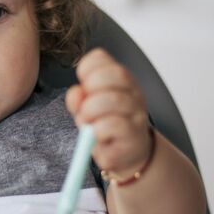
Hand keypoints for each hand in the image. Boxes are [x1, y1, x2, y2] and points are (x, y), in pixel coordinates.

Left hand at [66, 48, 152, 178]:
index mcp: (120, 80)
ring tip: (88, 124)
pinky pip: (113, 126)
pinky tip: (99, 137)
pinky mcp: (134, 138)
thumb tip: (76, 93)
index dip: (84, 70)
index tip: (82, 87)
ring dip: (90, 112)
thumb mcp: (86, 109)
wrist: (128, 155)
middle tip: (84, 107)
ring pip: (113, 100)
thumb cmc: (106, 127)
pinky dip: (98, 131)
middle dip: (90, 89)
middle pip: (115, 74)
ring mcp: (137, 115)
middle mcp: (133, 93)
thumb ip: (77, 99)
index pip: (100, 58)